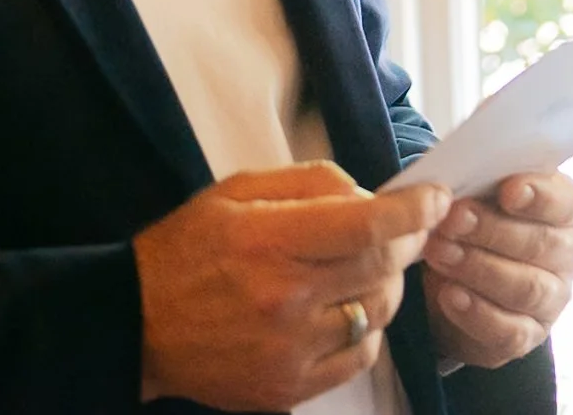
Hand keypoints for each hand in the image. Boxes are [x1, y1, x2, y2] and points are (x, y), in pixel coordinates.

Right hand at [134, 161, 449, 410]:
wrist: (136, 323)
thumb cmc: (188, 248)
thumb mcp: (238, 192)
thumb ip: (309, 184)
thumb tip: (368, 193)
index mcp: (269, 241)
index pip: (367, 226)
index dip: (413, 211)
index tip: (436, 198)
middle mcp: (284, 299)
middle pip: (381, 268)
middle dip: (408, 242)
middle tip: (408, 228)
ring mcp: (288, 350)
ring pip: (377, 313)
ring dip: (386, 284)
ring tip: (367, 268)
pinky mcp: (288, 388)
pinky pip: (359, 355)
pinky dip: (365, 328)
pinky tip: (345, 309)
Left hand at [423, 172, 572, 370]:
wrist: (454, 279)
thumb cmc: (472, 221)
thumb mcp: (474, 194)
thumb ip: (475, 182)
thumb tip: (454, 178)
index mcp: (563, 208)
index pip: (563, 201)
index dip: (539, 195)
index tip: (508, 190)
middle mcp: (567, 253)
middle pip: (540, 243)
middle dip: (493, 231)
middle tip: (453, 220)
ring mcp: (552, 297)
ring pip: (526, 287)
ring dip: (480, 269)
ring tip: (440, 254)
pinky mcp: (528, 335)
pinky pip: (509, 330)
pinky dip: (477, 313)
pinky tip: (450, 296)